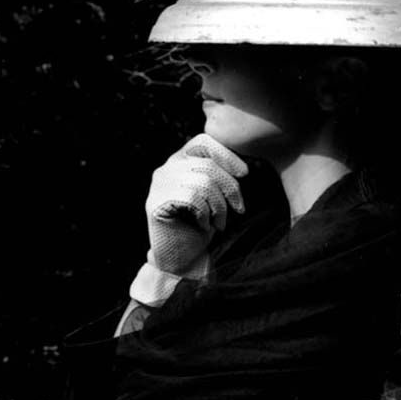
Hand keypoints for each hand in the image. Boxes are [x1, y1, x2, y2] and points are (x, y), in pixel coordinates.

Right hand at [129, 134, 247, 305]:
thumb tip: (242, 167)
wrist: (181, 257)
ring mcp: (159, 185)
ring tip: (220, 222)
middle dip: (230, 188)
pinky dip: (205, 214)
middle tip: (238, 209)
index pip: (203, 142)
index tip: (245, 173)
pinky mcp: (156, 203)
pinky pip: (192, 198)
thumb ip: (217, 174)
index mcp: (179, 160)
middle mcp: (166, 168)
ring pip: (204, 182)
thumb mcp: (212, 192)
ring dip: (220, 205)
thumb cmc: (201, 223)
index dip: (227, 155)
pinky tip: (204, 225)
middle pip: (208, 165)